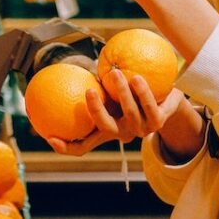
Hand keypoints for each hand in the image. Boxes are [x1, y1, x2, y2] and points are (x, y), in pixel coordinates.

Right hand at [46, 70, 184, 156]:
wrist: (169, 99)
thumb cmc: (133, 92)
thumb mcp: (110, 93)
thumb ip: (94, 88)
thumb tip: (64, 71)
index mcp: (107, 130)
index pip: (83, 146)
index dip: (65, 147)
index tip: (50, 137)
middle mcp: (122, 133)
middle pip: (105, 127)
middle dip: (96, 110)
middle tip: (89, 90)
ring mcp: (142, 130)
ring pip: (130, 114)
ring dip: (122, 92)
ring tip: (115, 73)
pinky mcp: (159, 122)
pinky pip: (149, 106)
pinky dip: (143, 92)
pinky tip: (137, 76)